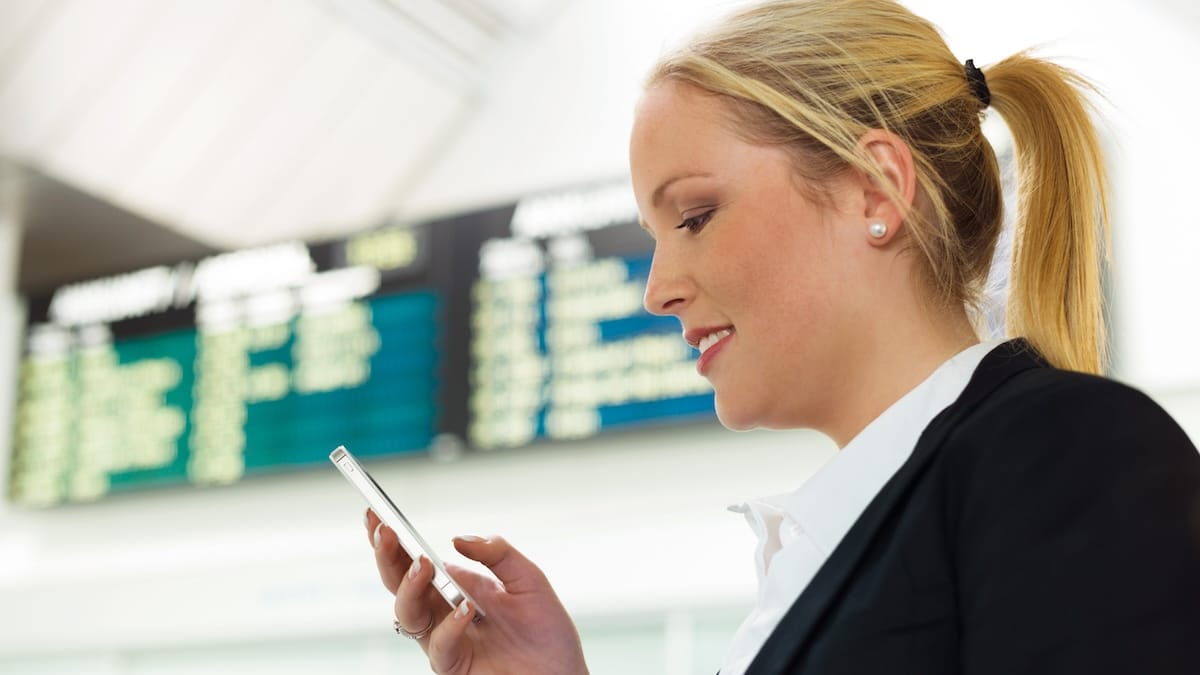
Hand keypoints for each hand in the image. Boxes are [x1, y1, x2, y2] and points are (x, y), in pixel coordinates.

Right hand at [365, 510, 588, 674]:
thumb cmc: (546, 632)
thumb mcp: (529, 580)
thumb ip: (498, 555)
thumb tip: (458, 539)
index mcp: (458, 586)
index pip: (415, 560)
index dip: (392, 540)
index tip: (376, 514)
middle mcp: (445, 611)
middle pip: (400, 583)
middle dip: (387, 556)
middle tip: (385, 532)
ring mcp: (446, 639)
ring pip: (407, 614)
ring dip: (409, 587)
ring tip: (423, 566)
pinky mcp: (455, 666)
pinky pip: (439, 647)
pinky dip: (450, 626)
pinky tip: (465, 609)